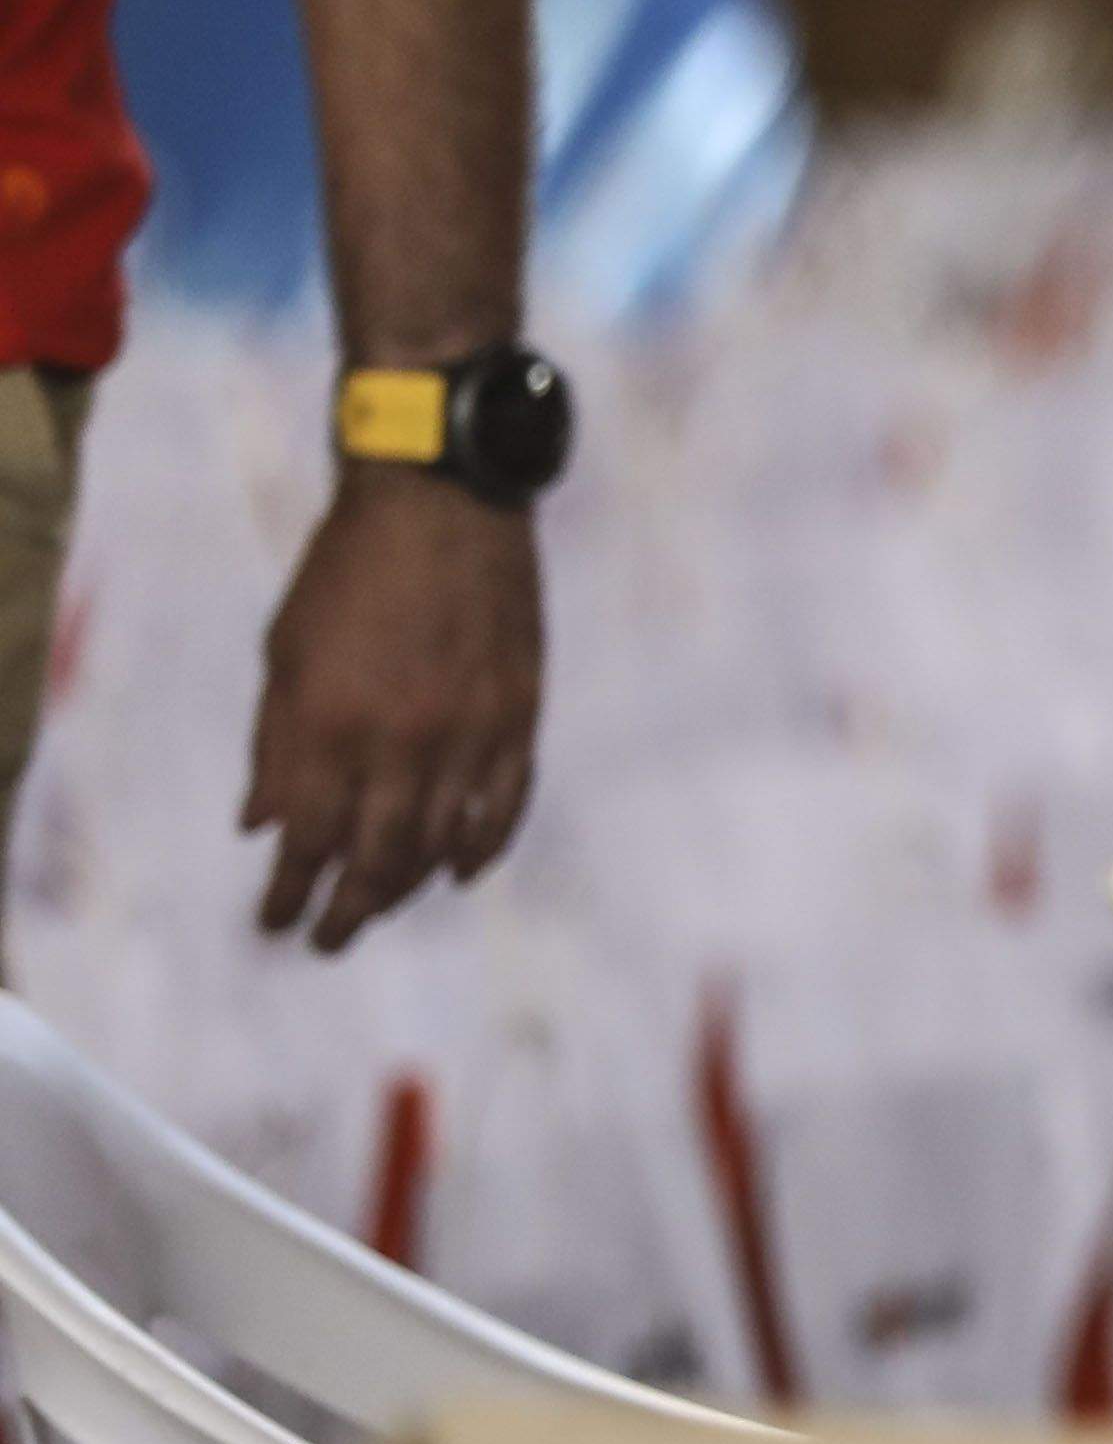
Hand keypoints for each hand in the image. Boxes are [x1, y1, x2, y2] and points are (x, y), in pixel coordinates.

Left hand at [245, 468, 540, 951]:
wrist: (443, 504)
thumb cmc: (345, 574)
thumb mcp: (284, 655)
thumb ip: (275, 745)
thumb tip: (263, 824)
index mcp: (330, 725)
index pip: (308, 841)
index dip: (288, 893)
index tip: (275, 921)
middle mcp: (402, 743)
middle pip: (376, 859)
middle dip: (346, 911)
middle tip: (328, 939)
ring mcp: (469, 733)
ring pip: (440, 842)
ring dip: (407, 886)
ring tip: (382, 904)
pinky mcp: (519, 715)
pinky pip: (504, 804)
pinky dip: (482, 847)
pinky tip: (459, 870)